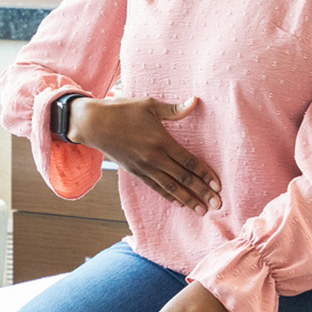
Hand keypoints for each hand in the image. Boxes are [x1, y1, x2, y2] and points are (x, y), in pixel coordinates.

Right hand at [69, 96, 221, 212]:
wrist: (94, 124)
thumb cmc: (122, 110)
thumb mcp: (149, 105)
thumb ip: (174, 109)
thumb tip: (195, 101)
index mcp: (161, 141)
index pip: (188, 162)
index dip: (205, 174)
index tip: (218, 185)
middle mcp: (154, 158)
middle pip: (183, 178)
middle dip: (202, 192)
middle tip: (217, 204)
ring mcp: (144, 167)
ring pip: (170, 187)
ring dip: (187, 199)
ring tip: (202, 210)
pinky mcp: (135, 172)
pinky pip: (155, 187)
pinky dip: (168, 196)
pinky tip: (178, 203)